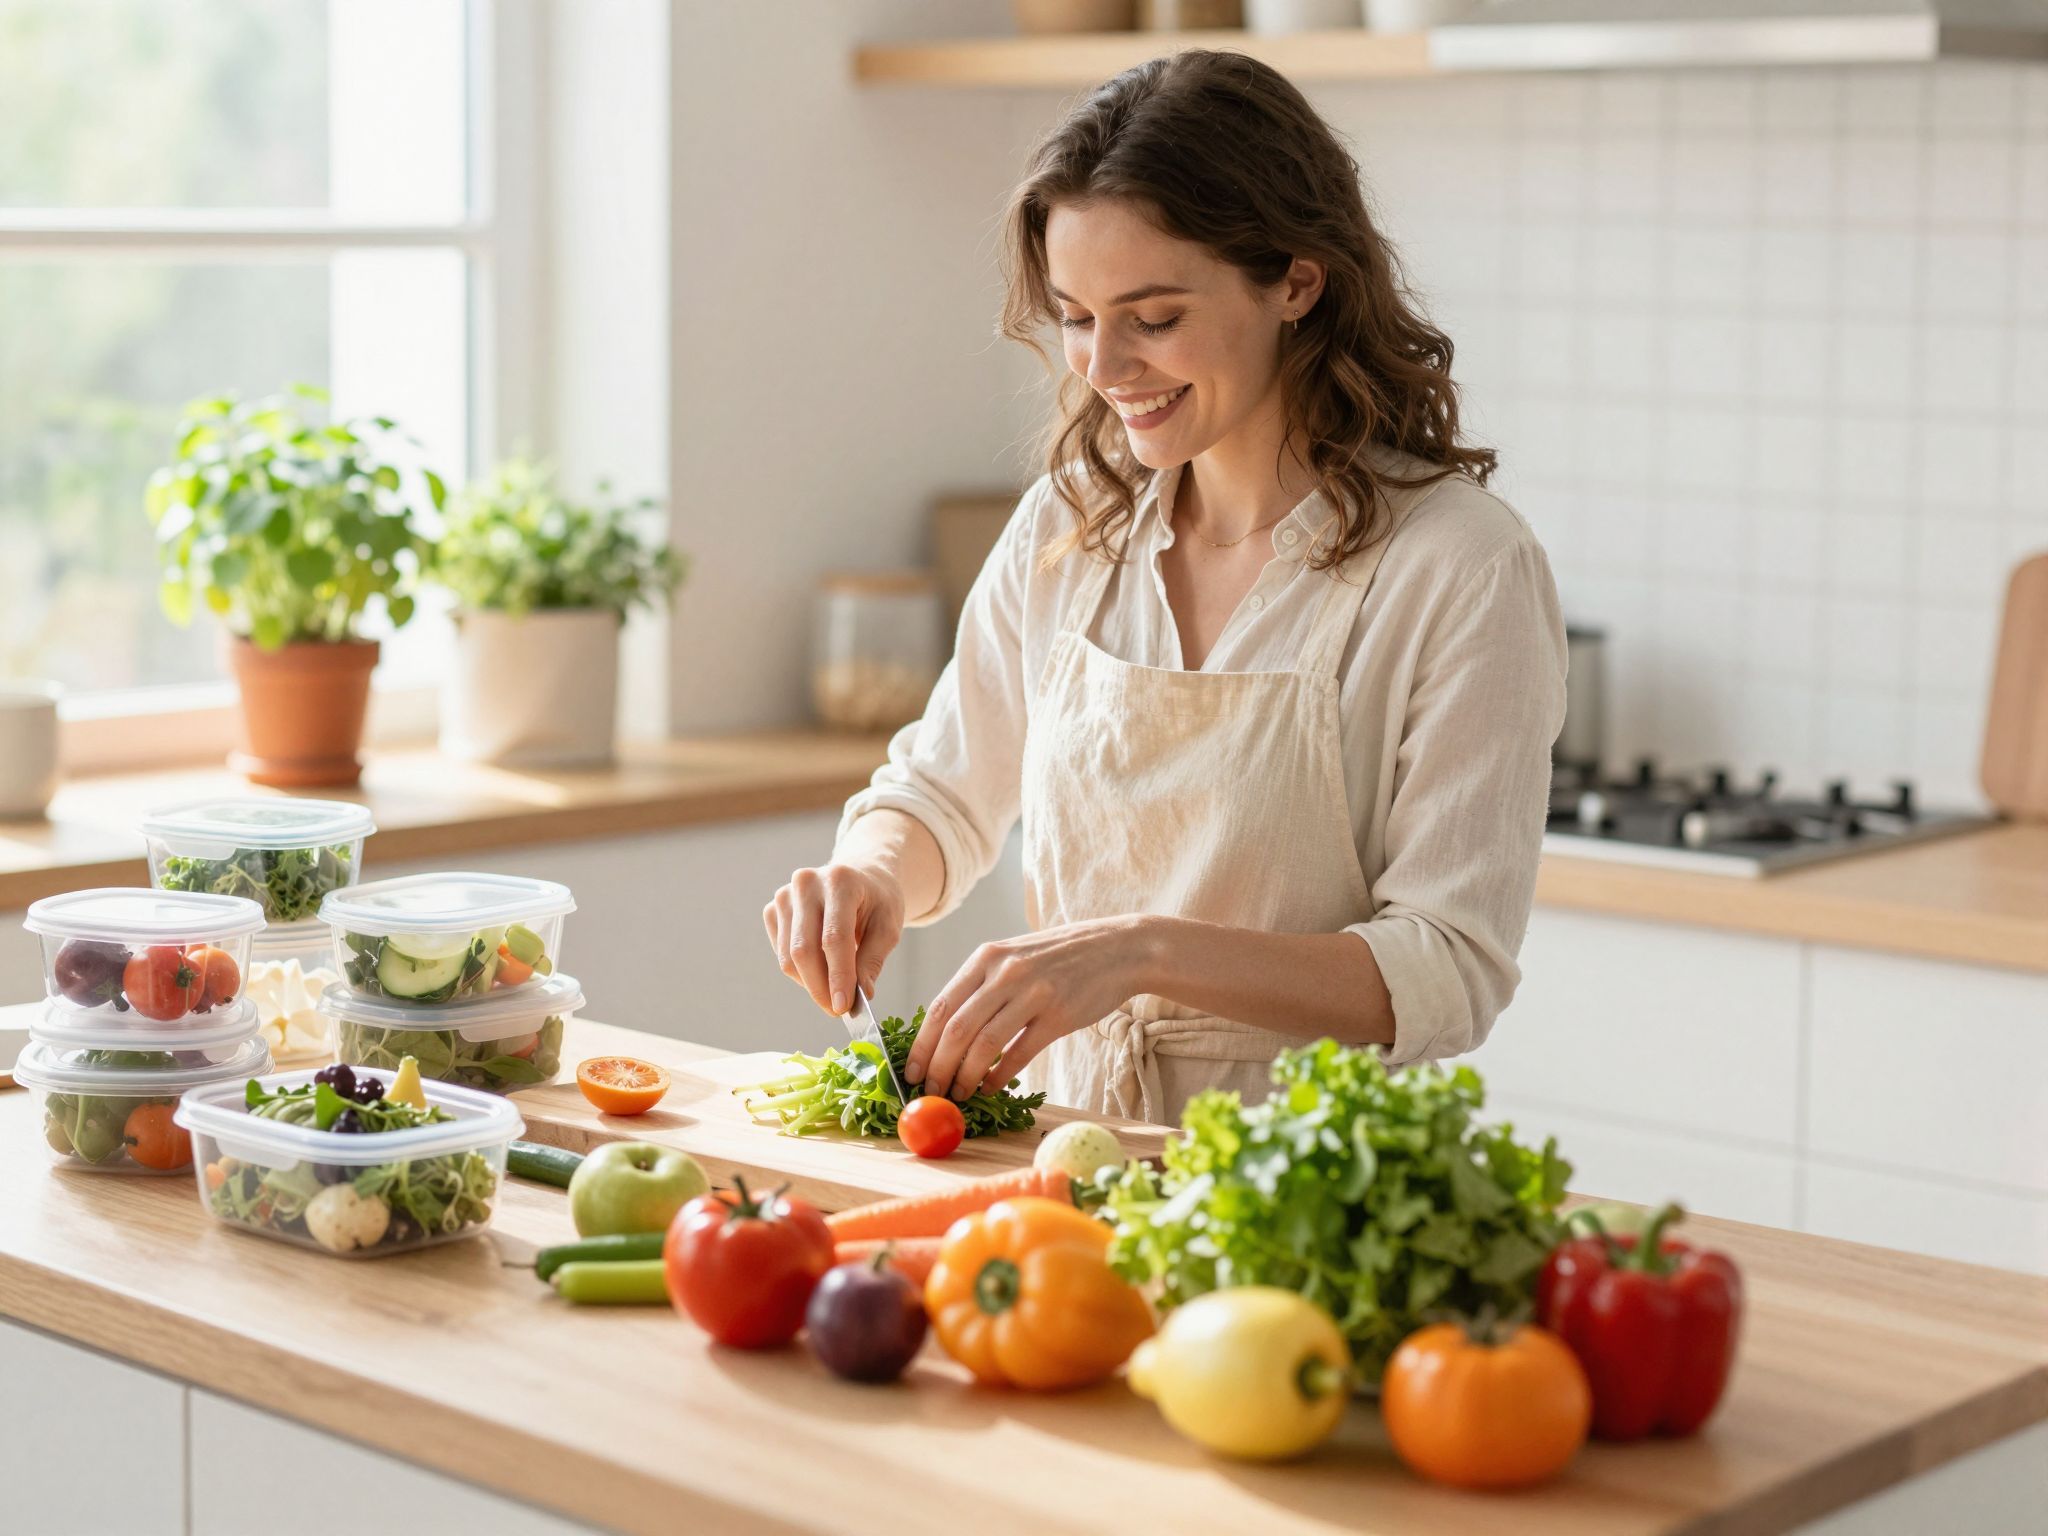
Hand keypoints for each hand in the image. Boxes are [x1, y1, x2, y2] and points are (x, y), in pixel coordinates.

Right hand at [764, 862, 904, 1016]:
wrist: (858, 878)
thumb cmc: (877, 902)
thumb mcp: (888, 927)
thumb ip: (873, 960)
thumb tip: (861, 994)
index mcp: (841, 880)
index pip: (834, 938)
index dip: (837, 976)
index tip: (842, 1006)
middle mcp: (806, 883)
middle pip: (804, 949)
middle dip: (820, 987)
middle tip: (837, 1010)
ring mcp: (784, 895)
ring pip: (789, 957)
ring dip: (810, 983)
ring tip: (834, 990)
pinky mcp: (772, 909)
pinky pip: (781, 953)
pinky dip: (800, 972)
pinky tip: (821, 969)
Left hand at [906, 917, 1152, 1101]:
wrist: (1117, 948)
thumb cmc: (1059, 957)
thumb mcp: (1013, 956)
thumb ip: (981, 985)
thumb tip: (944, 1031)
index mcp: (986, 957)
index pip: (940, 1006)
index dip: (921, 1045)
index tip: (910, 1072)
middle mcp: (1005, 973)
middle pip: (956, 1030)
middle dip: (937, 1068)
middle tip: (931, 1092)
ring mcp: (1033, 993)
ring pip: (983, 1044)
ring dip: (964, 1077)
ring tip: (958, 1094)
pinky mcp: (1058, 1015)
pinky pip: (1019, 1053)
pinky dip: (998, 1076)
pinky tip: (990, 1087)